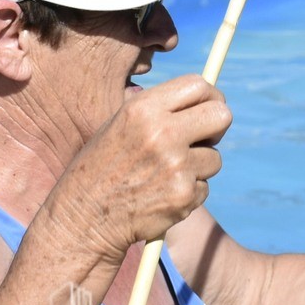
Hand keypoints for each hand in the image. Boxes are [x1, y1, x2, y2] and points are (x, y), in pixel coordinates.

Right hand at [50, 75, 230, 256]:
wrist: (83, 219)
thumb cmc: (100, 168)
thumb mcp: (119, 125)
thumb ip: (159, 110)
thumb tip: (205, 99)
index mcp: (143, 109)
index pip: (198, 85)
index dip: (210, 96)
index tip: (208, 108)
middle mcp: (162, 133)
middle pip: (222, 116)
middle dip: (216, 127)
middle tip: (204, 138)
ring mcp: (176, 166)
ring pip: (215, 158)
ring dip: (199, 167)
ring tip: (165, 175)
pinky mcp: (183, 195)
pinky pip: (204, 187)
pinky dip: (189, 192)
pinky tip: (162, 196)